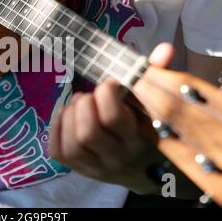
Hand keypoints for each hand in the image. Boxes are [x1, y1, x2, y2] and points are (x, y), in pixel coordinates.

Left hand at [49, 43, 175, 194]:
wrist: (148, 172)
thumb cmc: (149, 130)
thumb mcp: (155, 106)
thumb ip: (156, 77)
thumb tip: (164, 48)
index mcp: (137, 140)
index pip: (113, 118)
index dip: (106, 94)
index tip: (110, 84)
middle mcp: (116, 158)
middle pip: (87, 133)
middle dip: (84, 105)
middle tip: (90, 95)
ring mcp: (95, 167)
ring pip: (71, 145)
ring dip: (70, 116)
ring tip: (79, 104)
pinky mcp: (78, 169)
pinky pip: (57, 151)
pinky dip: (56, 127)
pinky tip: (67, 114)